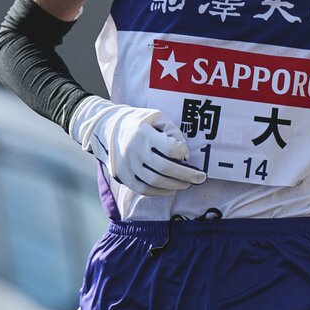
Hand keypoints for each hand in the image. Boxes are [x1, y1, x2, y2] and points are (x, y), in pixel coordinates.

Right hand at [71, 97, 206, 195]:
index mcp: (142, 133)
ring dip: (176, 185)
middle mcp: (134, 151)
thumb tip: (184, 155)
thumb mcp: (156, 117)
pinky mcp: (124, 177)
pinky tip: (172, 189)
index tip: (185, 153)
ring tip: (188, 184)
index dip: (182, 152)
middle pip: (165, 169)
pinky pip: (144, 190)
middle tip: (200, 178)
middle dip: (187, 175)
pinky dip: (160, 192)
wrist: (108, 128)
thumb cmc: (139, 122)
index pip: (169, 148)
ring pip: (156, 182)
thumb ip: (172, 131)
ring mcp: (128, 166)